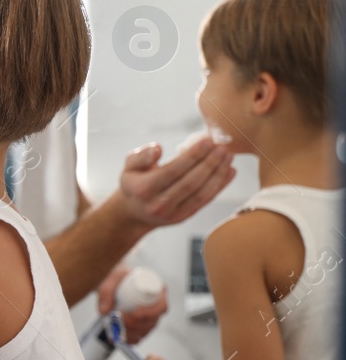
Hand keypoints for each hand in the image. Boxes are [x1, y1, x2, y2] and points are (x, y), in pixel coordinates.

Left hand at [97, 264, 168, 343]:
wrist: (114, 282)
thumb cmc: (118, 277)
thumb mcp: (112, 278)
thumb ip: (106, 291)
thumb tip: (105, 311)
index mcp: (158, 290)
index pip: (162, 306)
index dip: (150, 313)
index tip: (134, 314)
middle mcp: (157, 304)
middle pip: (153, 321)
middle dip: (136, 324)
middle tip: (119, 319)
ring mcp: (150, 316)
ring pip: (146, 330)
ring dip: (132, 332)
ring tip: (116, 326)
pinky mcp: (142, 324)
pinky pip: (140, 336)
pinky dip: (131, 338)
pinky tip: (121, 336)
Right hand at [115, 138, 234, 229]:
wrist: (134, 213)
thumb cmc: (134, 183)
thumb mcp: (129, 166)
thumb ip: (141, 155)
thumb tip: (158, 148)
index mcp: (143, 189)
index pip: (173, 170)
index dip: (193, 155)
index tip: (207, 141)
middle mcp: (158, 204)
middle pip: (190, 182)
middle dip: (209, 163)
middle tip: (222, 146)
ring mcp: (172, 214)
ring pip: (201, 193)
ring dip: (218, 174)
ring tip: (228, 156)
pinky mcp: (183, 218)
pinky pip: (205, 201)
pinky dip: (220, 186)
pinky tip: (230, 171)